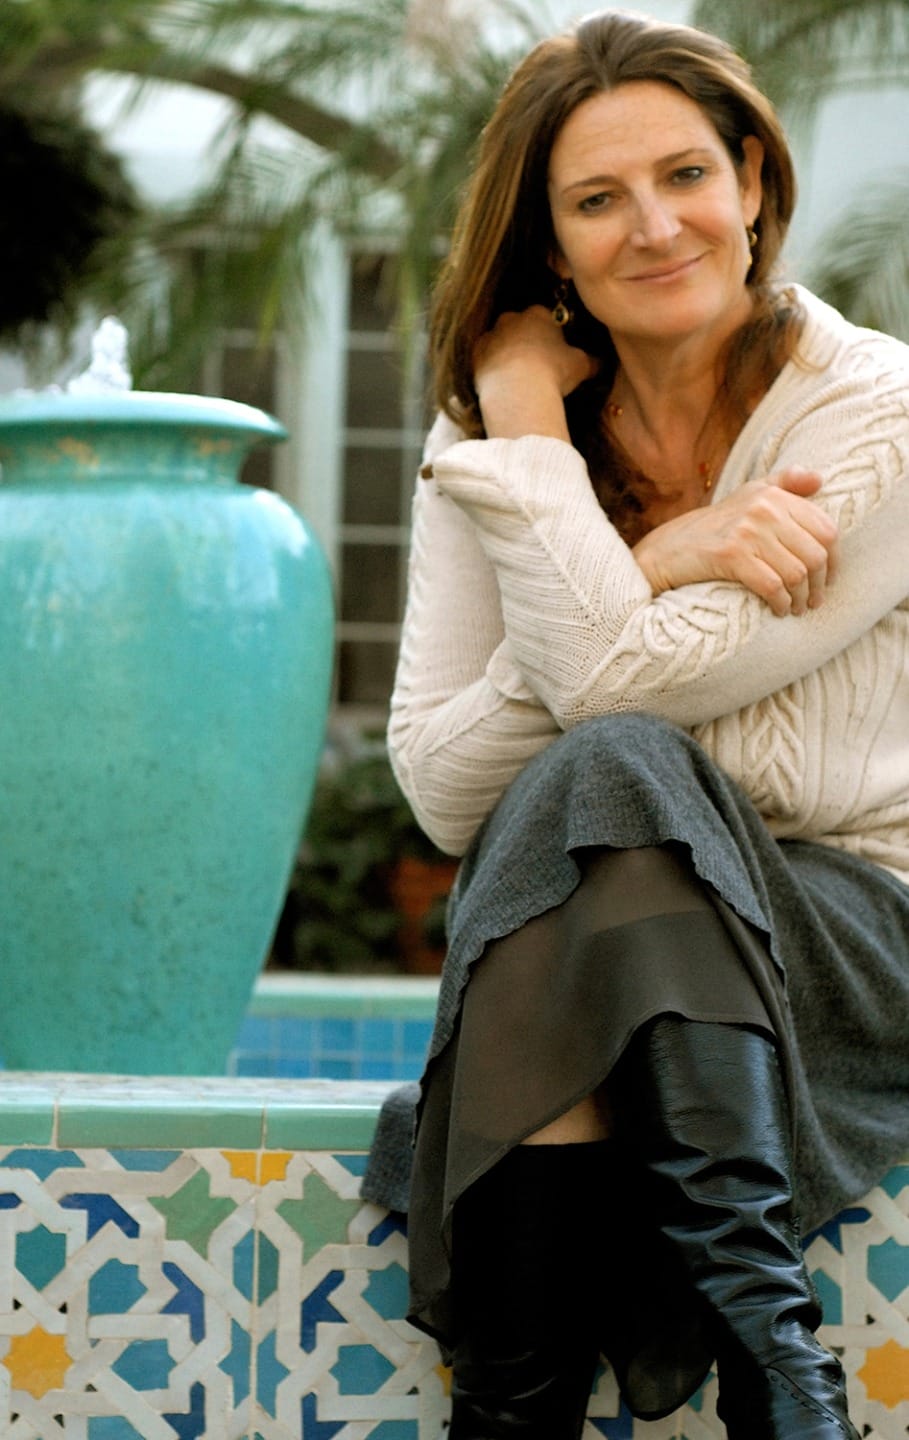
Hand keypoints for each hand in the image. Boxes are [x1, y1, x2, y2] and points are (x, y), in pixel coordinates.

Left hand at [473, 306, 598, 439]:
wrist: (518, 390)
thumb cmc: (554, 373)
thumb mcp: (582, 366)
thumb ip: (593, 361)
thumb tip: (602, 363)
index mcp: (539, 314)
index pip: (546, 318)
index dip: (551, 335)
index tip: (555, 352)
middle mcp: (512, 318)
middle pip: (520, 326)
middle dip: (527, 341)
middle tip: (536, 364)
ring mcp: (491, 335)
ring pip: (500, 341)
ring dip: (507, 354)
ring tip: (517, 378)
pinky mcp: (476, 354)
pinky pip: (484, 359)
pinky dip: (491, 368)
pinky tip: (501, 383)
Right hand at [632, 468, 838, 616]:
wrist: (666, 550)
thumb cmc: (712, 528)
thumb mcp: (747, 495)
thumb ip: (783, 483)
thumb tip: (818, 479)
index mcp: (772, 494)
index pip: (826, 529)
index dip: (834, 559)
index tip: (827, 578)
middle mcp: (763, 508)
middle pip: (815, 554)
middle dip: (818, 585)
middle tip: (813, 601)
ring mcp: (746, 531)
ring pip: (796, 573)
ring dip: (801, 598)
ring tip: (797, 608)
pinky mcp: (730, 556)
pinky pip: (772, 585)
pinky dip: (780, 603)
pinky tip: (778, 610)